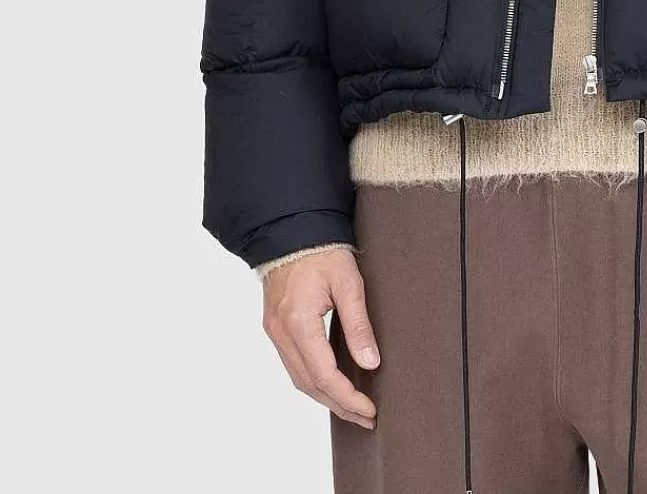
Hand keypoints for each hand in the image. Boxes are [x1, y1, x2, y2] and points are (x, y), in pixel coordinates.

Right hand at [262, 248, 379, 429]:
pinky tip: (330, 385)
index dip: (347, 397)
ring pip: (299, 379)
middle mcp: (281, 333)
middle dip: (339, 405)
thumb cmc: (321, 251)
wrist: (290, 230)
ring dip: (325, 397)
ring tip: (353, 407)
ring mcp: (275, 332)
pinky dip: (312, 381)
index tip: (369, 409)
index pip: (324, 375)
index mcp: (298, 322)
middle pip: (309, 384)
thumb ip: (358, 324)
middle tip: (366, 417)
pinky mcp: (275, 328)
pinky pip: (293, 365)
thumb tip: (370, 362)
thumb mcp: (348, 282)